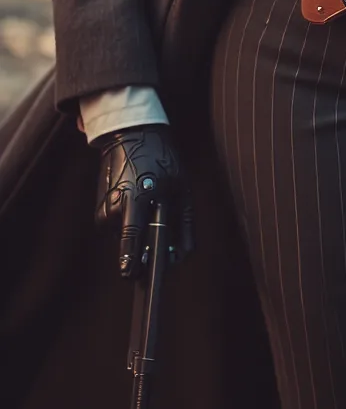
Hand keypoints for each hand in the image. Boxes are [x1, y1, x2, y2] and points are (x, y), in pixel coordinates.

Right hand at [93, 124, 192, 277]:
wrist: (129, 134)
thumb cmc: (160, 158)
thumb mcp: (180, 186)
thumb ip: (183, 223)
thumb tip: (180, 257)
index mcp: (136, 198)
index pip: (130, 239)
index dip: (132, 261)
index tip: (131, 274)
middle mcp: (116, 206)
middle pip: (129, 244)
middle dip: (141, 248)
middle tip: (152, 233)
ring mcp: (105, 208)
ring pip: (124, 237)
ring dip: (137, 231)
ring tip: (146, 207)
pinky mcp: (99, 209)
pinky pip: (117, 228)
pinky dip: (128, 222)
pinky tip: (136, 204)